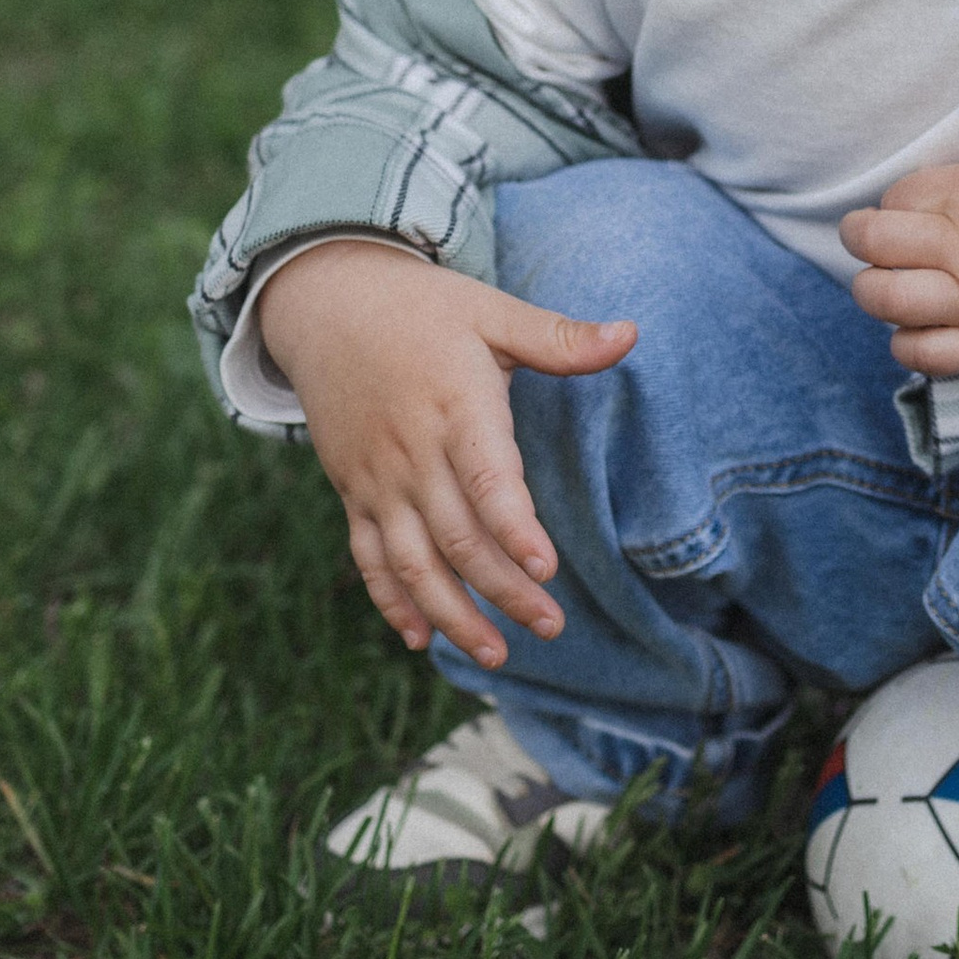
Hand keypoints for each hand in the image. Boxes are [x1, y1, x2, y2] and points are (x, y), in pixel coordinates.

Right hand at [255, 238, 632, 669]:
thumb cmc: (425, 309)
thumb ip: (559, 338)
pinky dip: (390, 600)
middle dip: (502, 591)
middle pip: (457, 537)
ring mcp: (377, 478)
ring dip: (451, 613)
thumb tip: (632, 334)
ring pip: (412, 561)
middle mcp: (412, 453)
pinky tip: (419, 638)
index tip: (547, 570)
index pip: (487, 480)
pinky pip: (368, 556)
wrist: (326, 303)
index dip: (514, 529)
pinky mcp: (353, 491)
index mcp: (455, 408)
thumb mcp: (492, 312)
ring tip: (496, 656)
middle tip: (551, 628)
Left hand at [839, 146, 958, 375]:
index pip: (895, 197)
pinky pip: (921, 355)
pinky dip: (909, 344)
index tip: (909, 212)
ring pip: (883, 300)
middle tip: (874, 243)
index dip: (894, 204)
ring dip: (876, 292)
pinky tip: (920, 330)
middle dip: (862, 240)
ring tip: (892, 286)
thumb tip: (940, 191)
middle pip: (872, 243)